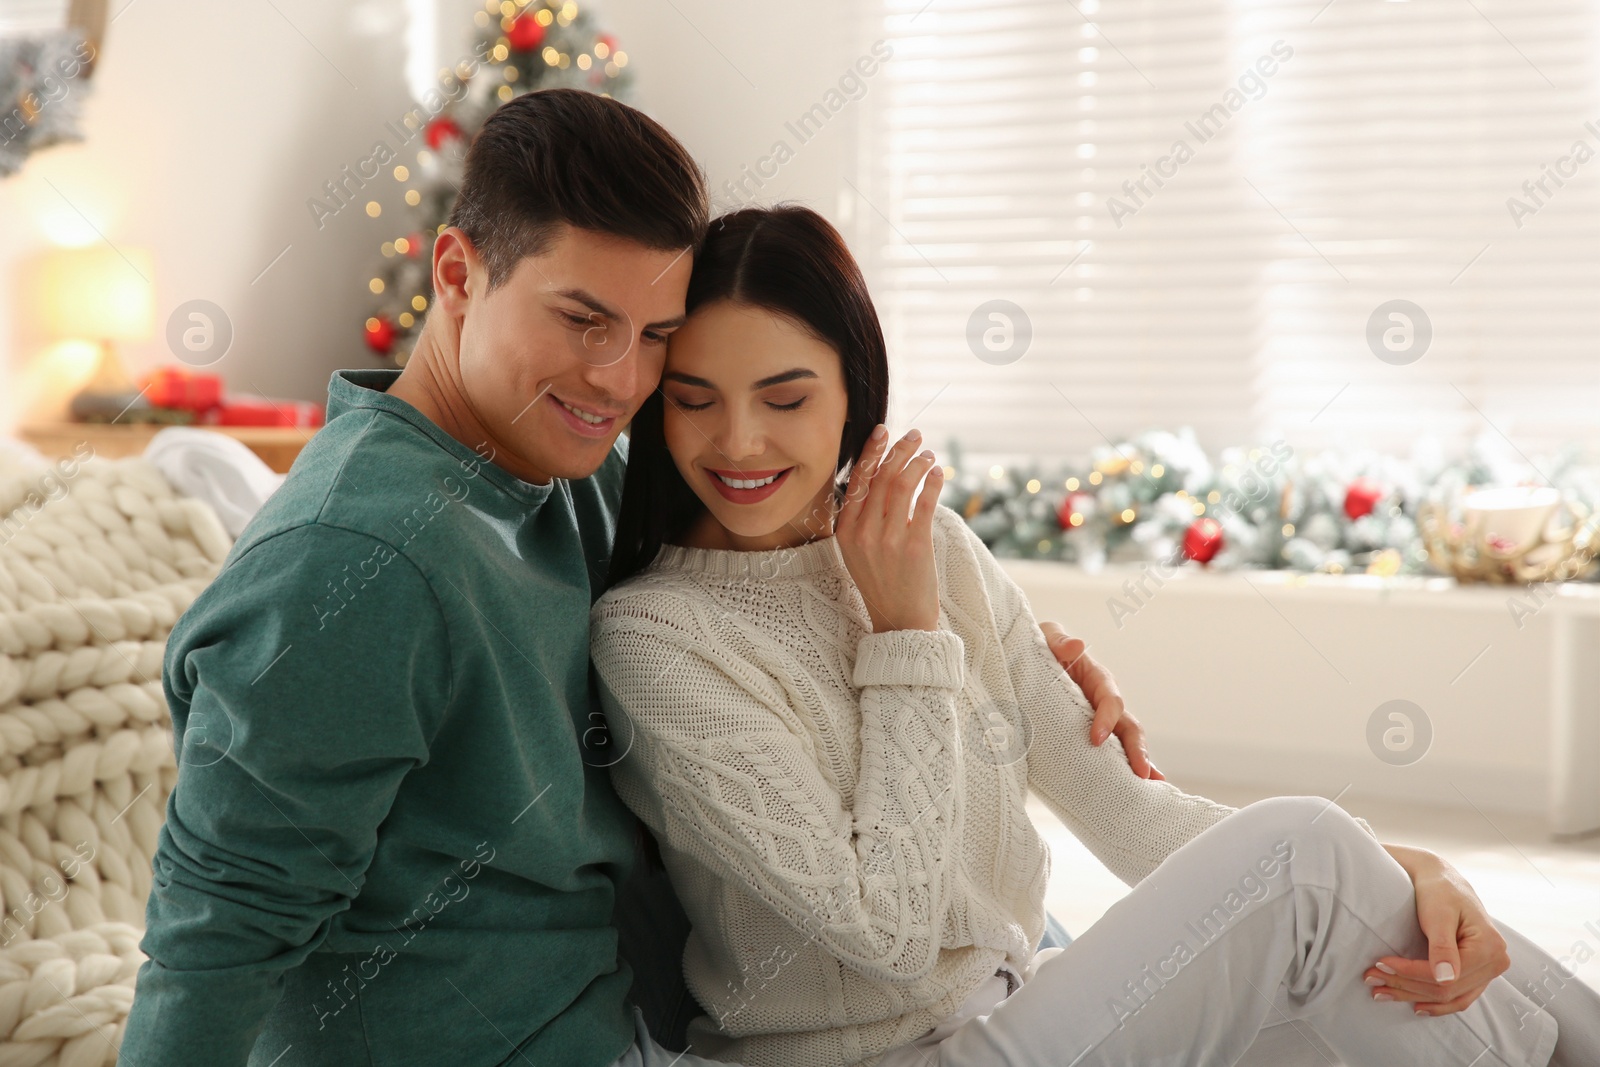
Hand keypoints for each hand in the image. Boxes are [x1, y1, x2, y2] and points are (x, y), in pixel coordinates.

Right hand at [836, 426, 941, 632]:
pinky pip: (924, 503)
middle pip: (881, 477)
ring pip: (901, 484)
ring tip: (929, 454)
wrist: (900, 622)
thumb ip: (863, 518)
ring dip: (917, 462)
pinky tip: (937, 473)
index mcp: (845, 532)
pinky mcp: (915, 547)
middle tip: (914, 436)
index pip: (858, 481)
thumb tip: (880, 475)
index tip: (883, 431)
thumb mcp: (859, 551)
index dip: (871, 452)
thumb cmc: (883, 583)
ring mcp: (888, 540)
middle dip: (899, 450)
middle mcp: (863, 533)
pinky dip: (932, 482)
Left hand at [1039, 623, 1162, 779]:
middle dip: (1136, 749)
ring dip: (1140, 764)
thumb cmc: (1039, 646)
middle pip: (1128, 725)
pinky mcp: (1088, 735)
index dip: (1107, 719)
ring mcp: (1099, 720)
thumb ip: (1059, 641)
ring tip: (1152, 787)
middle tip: (1141, 773)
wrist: (1023, 661)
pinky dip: (1125, 769)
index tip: (1096, 739)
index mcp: (1095, 679)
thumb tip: (1076, 646)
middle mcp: (1103, 702)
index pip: (1109, 700)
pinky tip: (1136, 789)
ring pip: (1126, 742)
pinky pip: (1111, 753)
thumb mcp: (1046, 637)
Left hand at [1364, 845, 1509, 1015]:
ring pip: (1450, 996)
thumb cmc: (1439, 890)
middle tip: (1371, 979)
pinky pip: (1458, 996)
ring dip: (1414, 996)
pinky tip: (1414, 1004)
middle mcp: (1496, 962)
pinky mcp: (1477, 973)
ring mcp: (1489, 971)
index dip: (1411, 973)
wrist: (1441, 879)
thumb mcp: (1439, 914)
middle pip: (1447, 989)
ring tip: (1382, 992)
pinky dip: (1435, 1002)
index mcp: (1491, 947)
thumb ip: (1442, 947)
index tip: (1380, 965)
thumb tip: (1446, 979)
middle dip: (1406, 985)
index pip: (1447, 974)